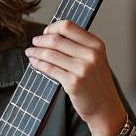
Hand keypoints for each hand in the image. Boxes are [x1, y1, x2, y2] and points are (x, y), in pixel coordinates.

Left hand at [25, 20, 126, 135]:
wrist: (105, 108)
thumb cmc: (97, 84)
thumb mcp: (96, 60)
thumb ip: (80, 47)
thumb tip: (52, 36)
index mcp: (96, 45)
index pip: (69, 26)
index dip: (52, 28)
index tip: (45, 32)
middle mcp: (91, 55)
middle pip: (57, 39)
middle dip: (41, 40)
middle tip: (34, 42)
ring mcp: (82, 69)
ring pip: (51, 54)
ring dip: (36, 52)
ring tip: (30, 52)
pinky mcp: (73, 82)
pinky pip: (50, 69)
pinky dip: (38, 64)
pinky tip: (34, 63)